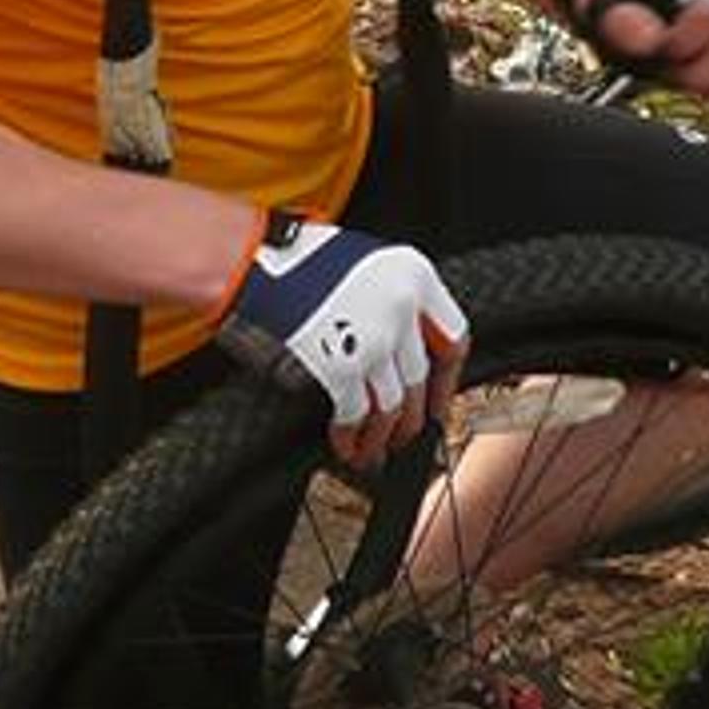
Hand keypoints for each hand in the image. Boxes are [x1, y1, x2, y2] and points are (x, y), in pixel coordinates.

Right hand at [216, 216, 466, 465]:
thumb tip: (407, 346)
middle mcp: (403, 308)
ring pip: (393, 404)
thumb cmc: (302, 257)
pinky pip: (355, 412)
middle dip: (411, 417)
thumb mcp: (366, 260)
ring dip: (383, 435)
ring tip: (374, 451)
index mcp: (415, 275)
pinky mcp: (341, 366)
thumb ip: (394, 296)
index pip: (454, 338)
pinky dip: (351, 434)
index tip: (438, 400)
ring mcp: (375, 339)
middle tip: (405, 435)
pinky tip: (345, 444)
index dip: (446, 379)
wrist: (254, 260)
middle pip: (420, 379)